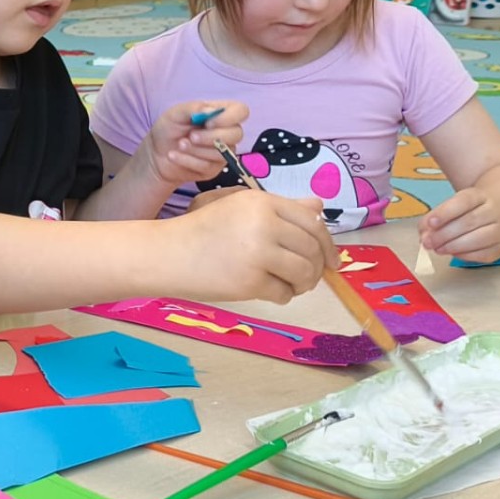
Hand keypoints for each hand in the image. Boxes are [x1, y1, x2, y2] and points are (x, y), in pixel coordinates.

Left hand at [138, 101, 247, 187]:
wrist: (156, 154)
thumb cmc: (169, 129)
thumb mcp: (176, 113)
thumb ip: (193, 108)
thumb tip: (211, 110)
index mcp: (221, 114)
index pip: (241, 111)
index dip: (229, 117)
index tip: (208, 122)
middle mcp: (227, 133)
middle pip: (236, 134)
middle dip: (212, 137)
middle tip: (191, 136)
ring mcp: (222, 153)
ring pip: (221, 153)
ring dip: (196, 149)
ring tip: (179, 145)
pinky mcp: (213, 169)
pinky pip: (207, 166)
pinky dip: (187, 160)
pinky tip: (174, 156)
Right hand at [180, 189, 332, 302]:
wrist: (168, 254)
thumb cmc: (203, 231)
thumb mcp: (241, 208)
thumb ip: (281, 208)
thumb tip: (318, 206)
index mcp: (263, 201)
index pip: (312, 222)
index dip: (328, 243)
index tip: (331, 260)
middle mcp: (264, 223)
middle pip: (312, 248)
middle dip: (317, 268)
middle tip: (309, 278)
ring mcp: (258, 253)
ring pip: (304, 272)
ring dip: (304, 284)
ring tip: (289, 285)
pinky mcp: (250, 281)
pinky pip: (284, 293)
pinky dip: (282, 296)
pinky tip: (268, 291)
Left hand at [420, 187, 499, 262]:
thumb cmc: (476, 205)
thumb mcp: (458, 201)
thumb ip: (438, 215)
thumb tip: (423, 233)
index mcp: (480, 195)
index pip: (463, 201)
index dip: (445, 212)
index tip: (430, 223)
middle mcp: (493, 211)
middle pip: (469, 222)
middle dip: (444, 234)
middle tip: (428, 242)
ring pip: (479, 239)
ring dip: (454, 246)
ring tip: (438, 249)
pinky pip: (487, 254)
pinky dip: (468, 256)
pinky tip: (454, 254)